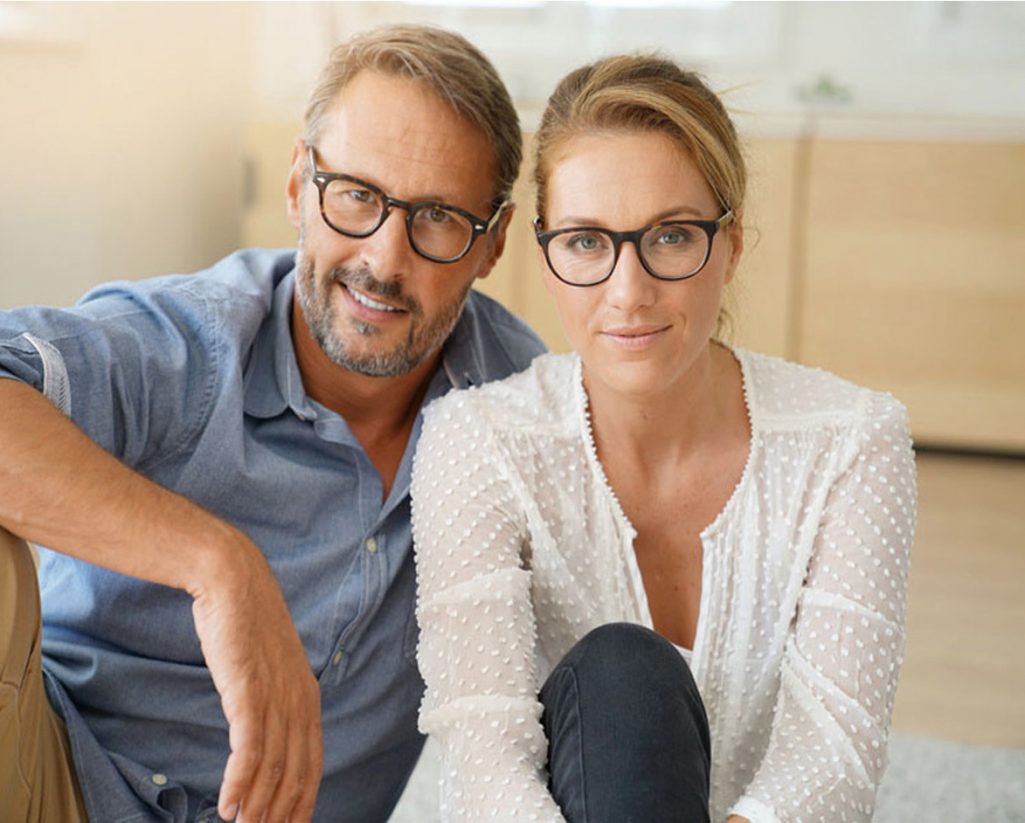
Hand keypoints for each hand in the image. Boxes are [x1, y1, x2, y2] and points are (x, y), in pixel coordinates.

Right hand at [190, 538, 322, 822]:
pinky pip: (250, 747)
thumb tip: (263, 734)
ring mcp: (276, 695)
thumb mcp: (266, 668)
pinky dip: (240, 782)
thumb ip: (270, 700)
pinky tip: (228, 806)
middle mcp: (299, 699)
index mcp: (307, 696)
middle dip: (281, 813)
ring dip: (258, 807)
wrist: (233, 580)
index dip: (303, 801)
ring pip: (274, 767)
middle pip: (296, 773)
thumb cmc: (244, 626)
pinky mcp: (249, 688)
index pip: (312, 763)